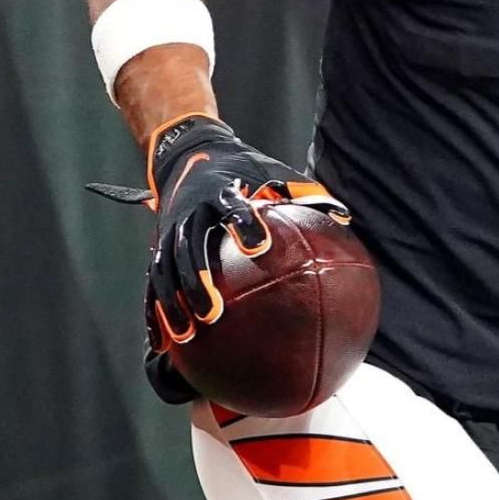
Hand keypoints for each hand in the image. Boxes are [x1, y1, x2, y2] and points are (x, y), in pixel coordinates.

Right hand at [91, 115, 347, 351]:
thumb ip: (303, 194)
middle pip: (189, 247)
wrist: (189, 154)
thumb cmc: (242, 170)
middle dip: (198, 280)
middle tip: (213, 313)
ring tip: (187, 335)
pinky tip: (160, 345)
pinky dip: (153, 313)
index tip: (260, 247)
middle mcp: (191, 212)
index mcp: (221, 191)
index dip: (244, 225)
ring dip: (172, 302)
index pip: (232, 207)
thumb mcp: (271, 171)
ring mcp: (171, 231)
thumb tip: (345, 219)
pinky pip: (152, 283)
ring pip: (165, 269)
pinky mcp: (159, 248)